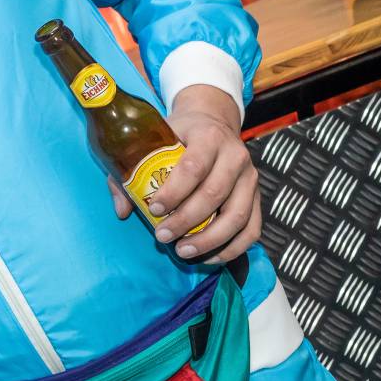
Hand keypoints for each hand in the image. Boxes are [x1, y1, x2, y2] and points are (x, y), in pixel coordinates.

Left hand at [116, 84, 260, 263]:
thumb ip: (132, 170)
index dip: (173, 192)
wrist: (213, 123)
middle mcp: (235, 156)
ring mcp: (250, 178)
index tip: (153, 209)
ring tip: (182, 251)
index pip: (193, 167)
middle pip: (214, 194)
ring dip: (209, 240)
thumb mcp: (153, 139)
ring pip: (237, 216)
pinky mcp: (258, 198)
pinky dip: (232, 248)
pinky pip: (252, 229)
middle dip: (186, 220)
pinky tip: (208, 257)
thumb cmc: (177, 136)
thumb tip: (123, 209)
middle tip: (162, 236)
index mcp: (208, 137)